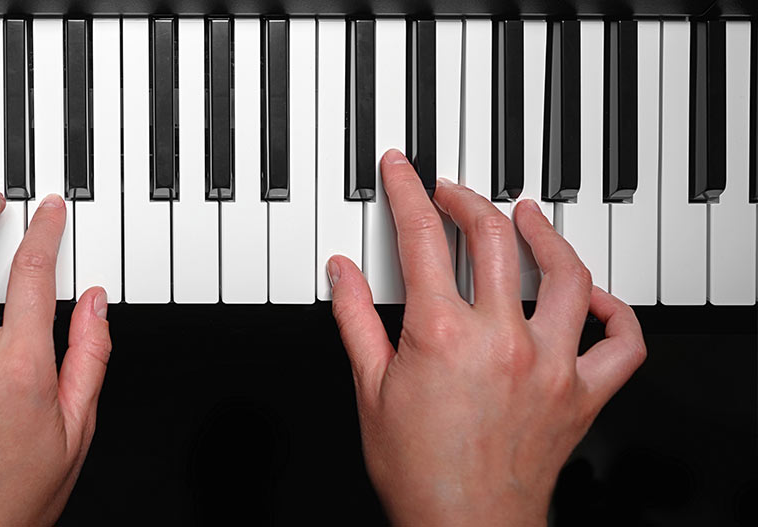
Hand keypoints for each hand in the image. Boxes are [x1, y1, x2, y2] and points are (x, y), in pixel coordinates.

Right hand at [328, 150, 645, 525]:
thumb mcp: (370, 389)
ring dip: (546, 236)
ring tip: (527, 217)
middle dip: (469, 200)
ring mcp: (551, 364)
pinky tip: (594, 296)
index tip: (404, 169)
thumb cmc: (418, 471)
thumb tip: (342, 271)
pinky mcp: (582, 394)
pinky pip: (623, 342)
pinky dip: (616, 312)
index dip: (408, 191)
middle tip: (452, 192)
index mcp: (442, 334)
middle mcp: (503, 339)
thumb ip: (355, 320)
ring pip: (569, 275)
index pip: (424, 237)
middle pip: (495, 238)